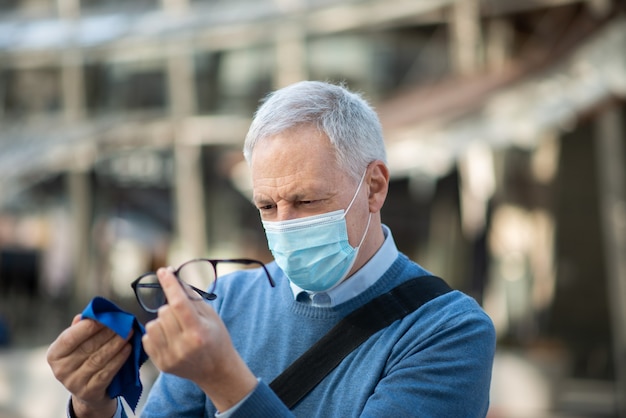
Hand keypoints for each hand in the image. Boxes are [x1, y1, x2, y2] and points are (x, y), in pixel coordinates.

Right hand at [47, 315, 131, 417]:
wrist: (87, 393)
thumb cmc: (82, 360)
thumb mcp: (76, 346)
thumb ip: (79, 330)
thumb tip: (84, 316)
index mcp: (55, 355)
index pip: (69, 338)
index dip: (88, 327)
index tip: (104, 317)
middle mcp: (61, 370)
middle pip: (87, 347)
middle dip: (108, 332)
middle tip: (123, 323)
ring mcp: (74, 383)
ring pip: (99, 358)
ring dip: (116, 344)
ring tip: (128, 333)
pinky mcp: (89, 391)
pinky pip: (107, 372)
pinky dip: (119, 358)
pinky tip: (128, 348)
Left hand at [142, 267, 256, 411]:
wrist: (216, 371)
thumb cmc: (216, 338)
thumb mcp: (210, 316)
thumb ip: (191, 297)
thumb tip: (173, 276)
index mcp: (198, 332)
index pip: (178, 303)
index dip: (170, 285)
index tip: (164, 271)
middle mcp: (183, 346)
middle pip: (164, 311)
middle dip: (171, 308)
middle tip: (183, 316)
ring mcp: (171, 357)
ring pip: (152, 324)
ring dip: (162, 321)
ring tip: (176, 328)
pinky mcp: (161, 364)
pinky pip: (147, 338)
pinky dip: (156, 334)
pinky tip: (169, 338)